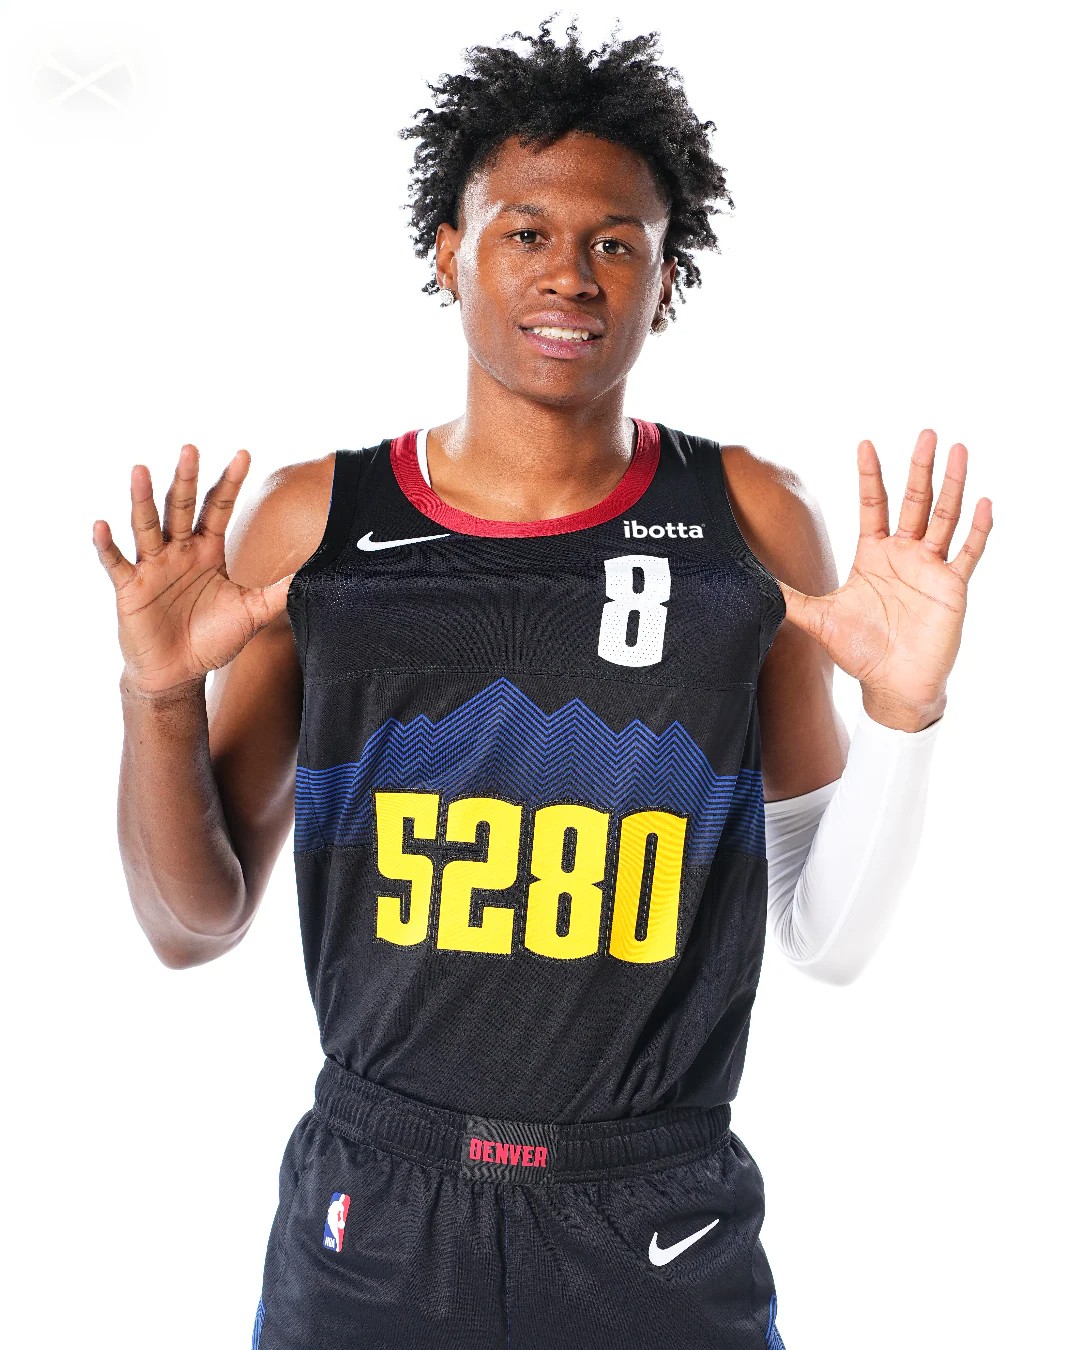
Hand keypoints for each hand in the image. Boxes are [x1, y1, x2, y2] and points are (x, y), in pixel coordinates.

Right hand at [93, 445, 294, 696]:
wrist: (178, 673)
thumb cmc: (211, 640)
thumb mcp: (251, 613)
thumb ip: (279, 592)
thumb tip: (313, 575)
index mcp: (207, 551)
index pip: (218, 508)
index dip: (230, 482)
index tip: (244, 453)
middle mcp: (178, 551)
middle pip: (181, 507)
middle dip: (186, 478)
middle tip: (191, 448)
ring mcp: (151, 567)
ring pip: (146, 526)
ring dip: (142, 499)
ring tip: (140, 469)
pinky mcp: (130, 588)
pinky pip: (115, 563)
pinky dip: (106, 545)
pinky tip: (101, 524)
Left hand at [777, 429, 992, 730]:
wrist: (892, 686)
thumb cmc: (859, 652)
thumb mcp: (819, 620)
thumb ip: (790, 599)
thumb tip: (753, 585)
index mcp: (873, 555)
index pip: (872, 504)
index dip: (870, 475)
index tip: (865, 443)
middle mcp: (903, 555)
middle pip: (914, 501)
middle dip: (919, 467)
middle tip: (926, 433)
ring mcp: (930, 568)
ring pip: (945, 517)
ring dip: (953, 485)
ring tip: (958, 450)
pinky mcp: (951, 587)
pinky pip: (968, 553)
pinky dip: (978, 529)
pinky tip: (985, 502)